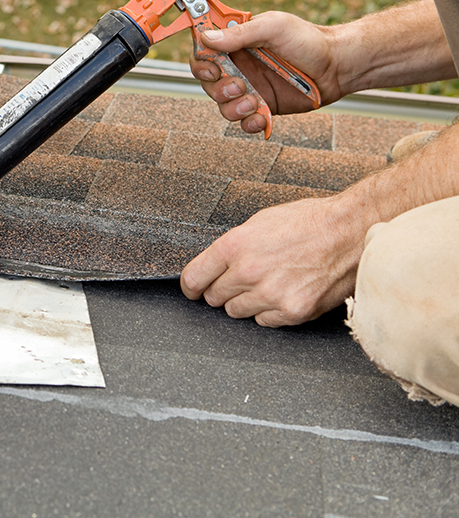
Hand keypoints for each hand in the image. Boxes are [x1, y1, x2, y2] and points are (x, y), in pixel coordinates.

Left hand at [180, 194, 367, 325]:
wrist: (352, 232)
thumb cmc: (310, 222)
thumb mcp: (260, 222)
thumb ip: (233, 246)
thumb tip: (214, 265)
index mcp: (235, 245)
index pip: (193, 278)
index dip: (191, 286)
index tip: (194, 289)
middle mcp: (248, 272)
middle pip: (214, 298)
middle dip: (222, 290)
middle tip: (241, 280)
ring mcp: (271, 294)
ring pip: (237, 312)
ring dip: (246, 302)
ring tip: (268, 283)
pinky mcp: (293, 311)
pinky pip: (264, 321)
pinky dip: (270, 311)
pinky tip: (285, 292)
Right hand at [190, 11, 344, 134]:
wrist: (338, 66)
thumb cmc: (309, 40)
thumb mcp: (274, 27)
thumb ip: (239, 34)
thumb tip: (207, 38)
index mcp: (237, 43)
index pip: (203, 53)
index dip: (201, 63)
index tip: (213, 68)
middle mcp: (239, 66)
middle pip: (208, 83)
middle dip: (219, 89)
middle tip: (239, 85)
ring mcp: (250, 88)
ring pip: (222, 106)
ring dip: (233, 108)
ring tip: (254, 102)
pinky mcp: (262, 107)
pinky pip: (244, 122)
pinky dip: (249, 123)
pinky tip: (261, 117)